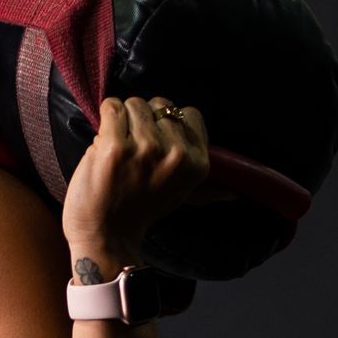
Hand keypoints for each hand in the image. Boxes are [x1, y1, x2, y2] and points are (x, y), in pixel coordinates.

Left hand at [61, 97, 210, 267]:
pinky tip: (104, 138)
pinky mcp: (114, 146)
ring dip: (122, 118)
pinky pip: (111, 107)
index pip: (190, 113)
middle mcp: (175, 152)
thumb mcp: (181, 197)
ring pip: (134, 104)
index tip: (156, 137)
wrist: (106, 233)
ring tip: (118, 144)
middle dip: (144, 117)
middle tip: (133, 143)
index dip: (169, 120)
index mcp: (196, 162)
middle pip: (160, 105)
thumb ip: (206, 190)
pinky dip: (106, 116)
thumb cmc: (140, 211)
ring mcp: (145, 148)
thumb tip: (233, 194)